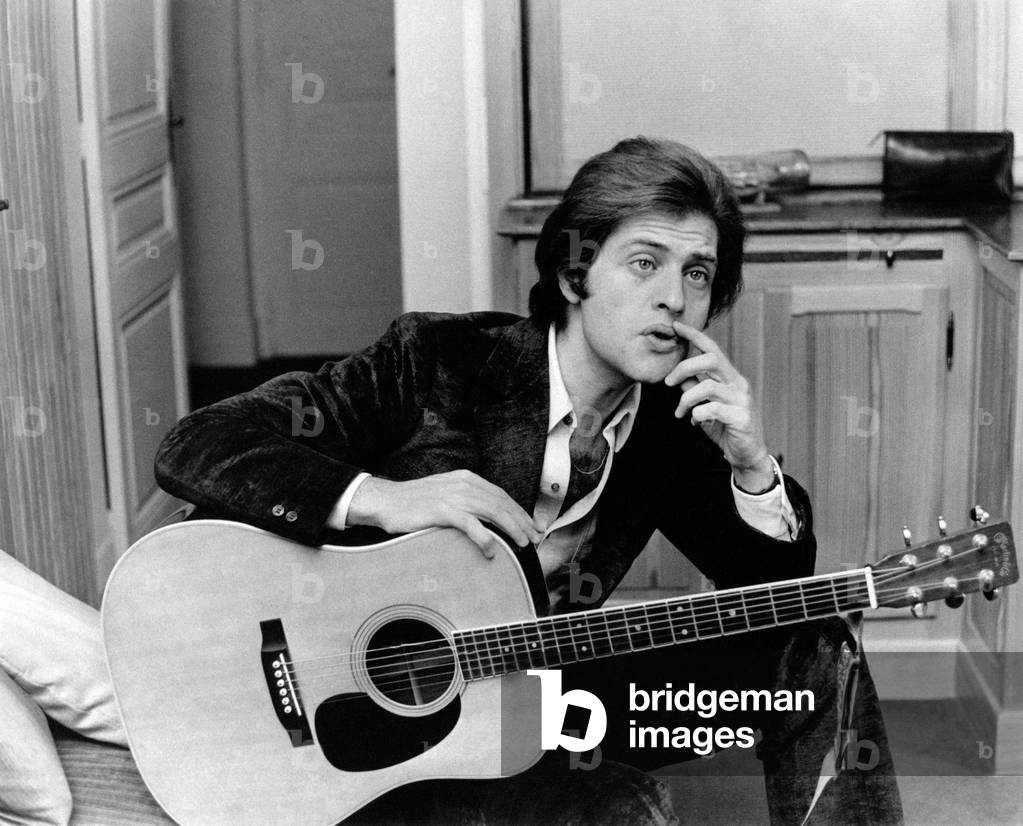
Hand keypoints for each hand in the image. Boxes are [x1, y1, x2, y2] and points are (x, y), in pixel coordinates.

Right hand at [346, 470, 543, 558]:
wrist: (386, 501)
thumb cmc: (415, 502)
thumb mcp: (446, 494)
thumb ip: (467, 501)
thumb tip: (488, 517)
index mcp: (467, 478)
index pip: (501, 495)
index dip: (520, 511)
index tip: (532, 526)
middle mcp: (465, 484)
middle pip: (502, 503)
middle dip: (522, 521)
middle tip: (534, 538)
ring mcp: (455, 496)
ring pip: (494, 512)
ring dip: (512, 529)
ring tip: (522, 544)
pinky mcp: (443, 510)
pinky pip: (472, 525)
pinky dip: (485, 538)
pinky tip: (492, 550)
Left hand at [663, 321, 773, 489]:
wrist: (745, 454)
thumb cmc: (724, 427)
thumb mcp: (705, 404)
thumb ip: (694, 388)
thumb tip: (676, 375)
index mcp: (729, 377)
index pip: (713, 349)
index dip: (695, 335)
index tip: (676, 326)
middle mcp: (738, 383)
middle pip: (711, 359)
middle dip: (684, 366)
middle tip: (667, 382)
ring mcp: (742, 400)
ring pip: (708, 386)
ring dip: (686, 398)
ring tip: (679, 412)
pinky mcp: (741, 418)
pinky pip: (713, 409)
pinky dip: (697, 415)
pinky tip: (695, 422)